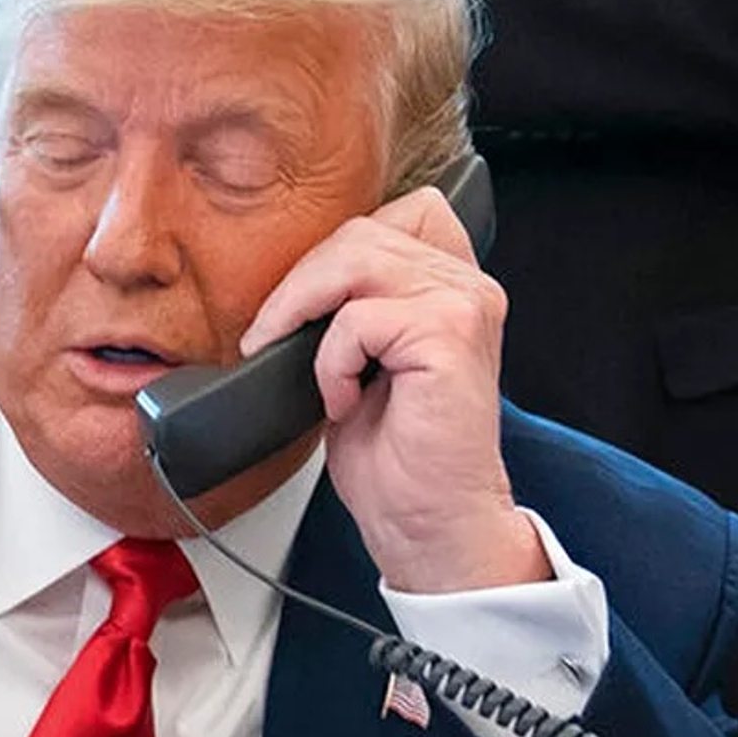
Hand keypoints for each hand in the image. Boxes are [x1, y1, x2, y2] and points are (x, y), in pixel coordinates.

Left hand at [239, 186, 547, 593]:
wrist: (429, 525)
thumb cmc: (400, 460)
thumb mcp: (362, 362)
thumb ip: (349, 305)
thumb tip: (288, 280)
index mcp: (453, 286)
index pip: (394, 211)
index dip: (334, 249)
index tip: (299, 303)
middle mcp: (468, 287)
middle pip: (361, 231)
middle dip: (299, 282)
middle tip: (269, 336)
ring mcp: (465, 306)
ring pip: (354, 259)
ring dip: (302, 310)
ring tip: (294, 361)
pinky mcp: (450, 335)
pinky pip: (357, 319)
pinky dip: (330, 361)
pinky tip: (342, 399)